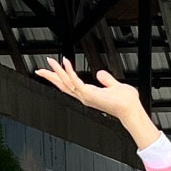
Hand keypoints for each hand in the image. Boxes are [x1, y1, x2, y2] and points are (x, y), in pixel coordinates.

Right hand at [34, 57, 159, 148]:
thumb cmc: (125, 101)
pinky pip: (75, 81)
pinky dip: (69, 72)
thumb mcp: (114, 85)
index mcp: (89, 94)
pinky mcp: (89, 94)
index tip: (52, 70)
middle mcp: (84, 96)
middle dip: (51, 77)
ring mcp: (85, 96)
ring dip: (57, 72)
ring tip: (50, 62)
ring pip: (66, 82)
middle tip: (40, 69)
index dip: (60, 78)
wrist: (131, 108)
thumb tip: (100, 73)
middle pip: (63, 85)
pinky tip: (65, 63)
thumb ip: (106, 79)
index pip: (70, 85)